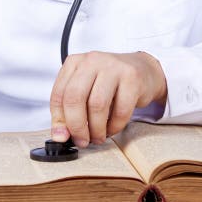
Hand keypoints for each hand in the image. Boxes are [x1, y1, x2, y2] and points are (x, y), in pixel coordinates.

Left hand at [49, 51, 167, 147]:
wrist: (143, 70)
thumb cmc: (109, 83)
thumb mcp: (86, 90)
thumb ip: (70, 110)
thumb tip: (60, 136)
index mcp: (75, 62)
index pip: (59, 94)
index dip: (59, 120)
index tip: (62, 136)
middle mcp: (92, 61)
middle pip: (75, 97)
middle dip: (76, 126)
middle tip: (82, 141)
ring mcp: (113, 67)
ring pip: (97, 105)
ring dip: (96, 129)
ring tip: (98, 137)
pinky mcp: (132, 78)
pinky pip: (120, 110)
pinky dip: (115, 126)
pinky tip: (112, 128)